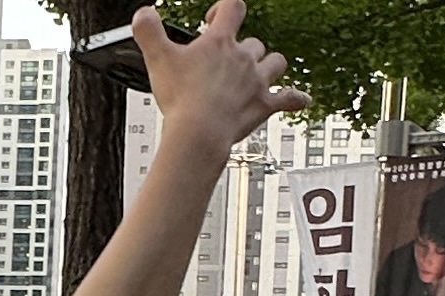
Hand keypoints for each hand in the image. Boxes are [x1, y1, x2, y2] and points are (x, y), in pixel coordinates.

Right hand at [133, 0, 306, 152]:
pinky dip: (295, 99)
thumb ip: (148, 31)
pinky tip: (302, 100)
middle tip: (230, 62)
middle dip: (244, 49)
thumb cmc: (182, 99)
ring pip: (275, 62)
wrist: (199, 133)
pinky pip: (288, 98)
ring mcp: (256, 82)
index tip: (214, 20)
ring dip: (269, 65)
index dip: (225, 9)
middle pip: (254, 43)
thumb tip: (142, 14)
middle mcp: (243, 58)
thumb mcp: (157, 59)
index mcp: (220, 43)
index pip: (232, 8)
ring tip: (261, 73)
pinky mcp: (264, 106)